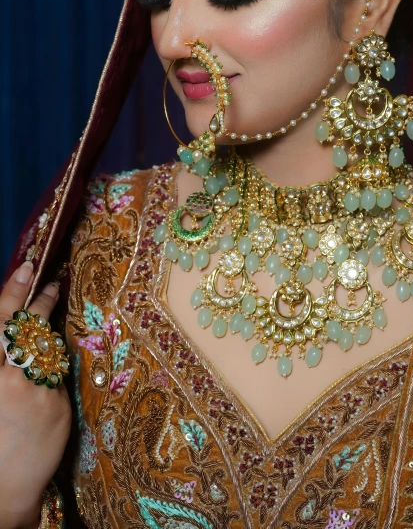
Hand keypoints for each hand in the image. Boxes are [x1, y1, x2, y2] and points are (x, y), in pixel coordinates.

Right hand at [0, 262, 71, 528]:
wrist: (1, 492)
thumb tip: (11, 336)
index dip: (12, 292)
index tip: (26, 267)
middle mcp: (8, 378)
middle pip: (28, 329)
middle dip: (39, 300)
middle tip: (50, 278)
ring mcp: (37, 391)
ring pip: (47, 349)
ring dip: (48, 333)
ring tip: (51, 311)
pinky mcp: (58, 405)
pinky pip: (57, 378)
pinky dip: (51, 375)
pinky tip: (44, 379)